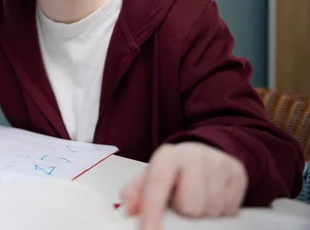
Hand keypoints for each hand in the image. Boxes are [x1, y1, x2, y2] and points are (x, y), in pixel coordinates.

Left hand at [120, 142, 247, 229]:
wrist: (203, 154)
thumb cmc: (174, 170)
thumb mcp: (152, 176)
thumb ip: (137, 192)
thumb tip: (128, 210)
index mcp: (168, 155)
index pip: (157, 186)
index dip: (152, 212)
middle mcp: (194, 155)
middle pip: (189, 206)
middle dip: (184, 210)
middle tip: (182, 199)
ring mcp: (219, 162)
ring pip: (210, 209)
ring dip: (202, 211)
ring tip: (197, 196)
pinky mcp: (238, 173)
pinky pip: (229, 209)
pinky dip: (219, 209)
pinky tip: (211, 196)